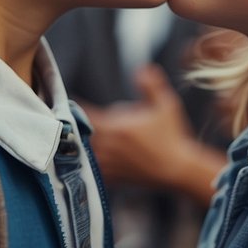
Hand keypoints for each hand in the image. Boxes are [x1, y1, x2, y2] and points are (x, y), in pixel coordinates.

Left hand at [80, 64, 223, 205]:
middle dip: (76, 125)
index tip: (69, 101)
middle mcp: (109, 147)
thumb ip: (151, 85)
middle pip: (81, 134)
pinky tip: (90, 157)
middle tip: (68, 118)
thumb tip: (142, 69)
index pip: (87, 114)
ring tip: (75, 137)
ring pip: (84, 152)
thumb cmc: (174, 138)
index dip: (76, 107)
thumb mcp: (166, 105)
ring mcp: (110, 164)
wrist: (178, 170)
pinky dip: (88, 163)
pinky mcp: (113, 178)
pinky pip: (93, 170)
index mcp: (117, 128)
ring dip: (79, 144)